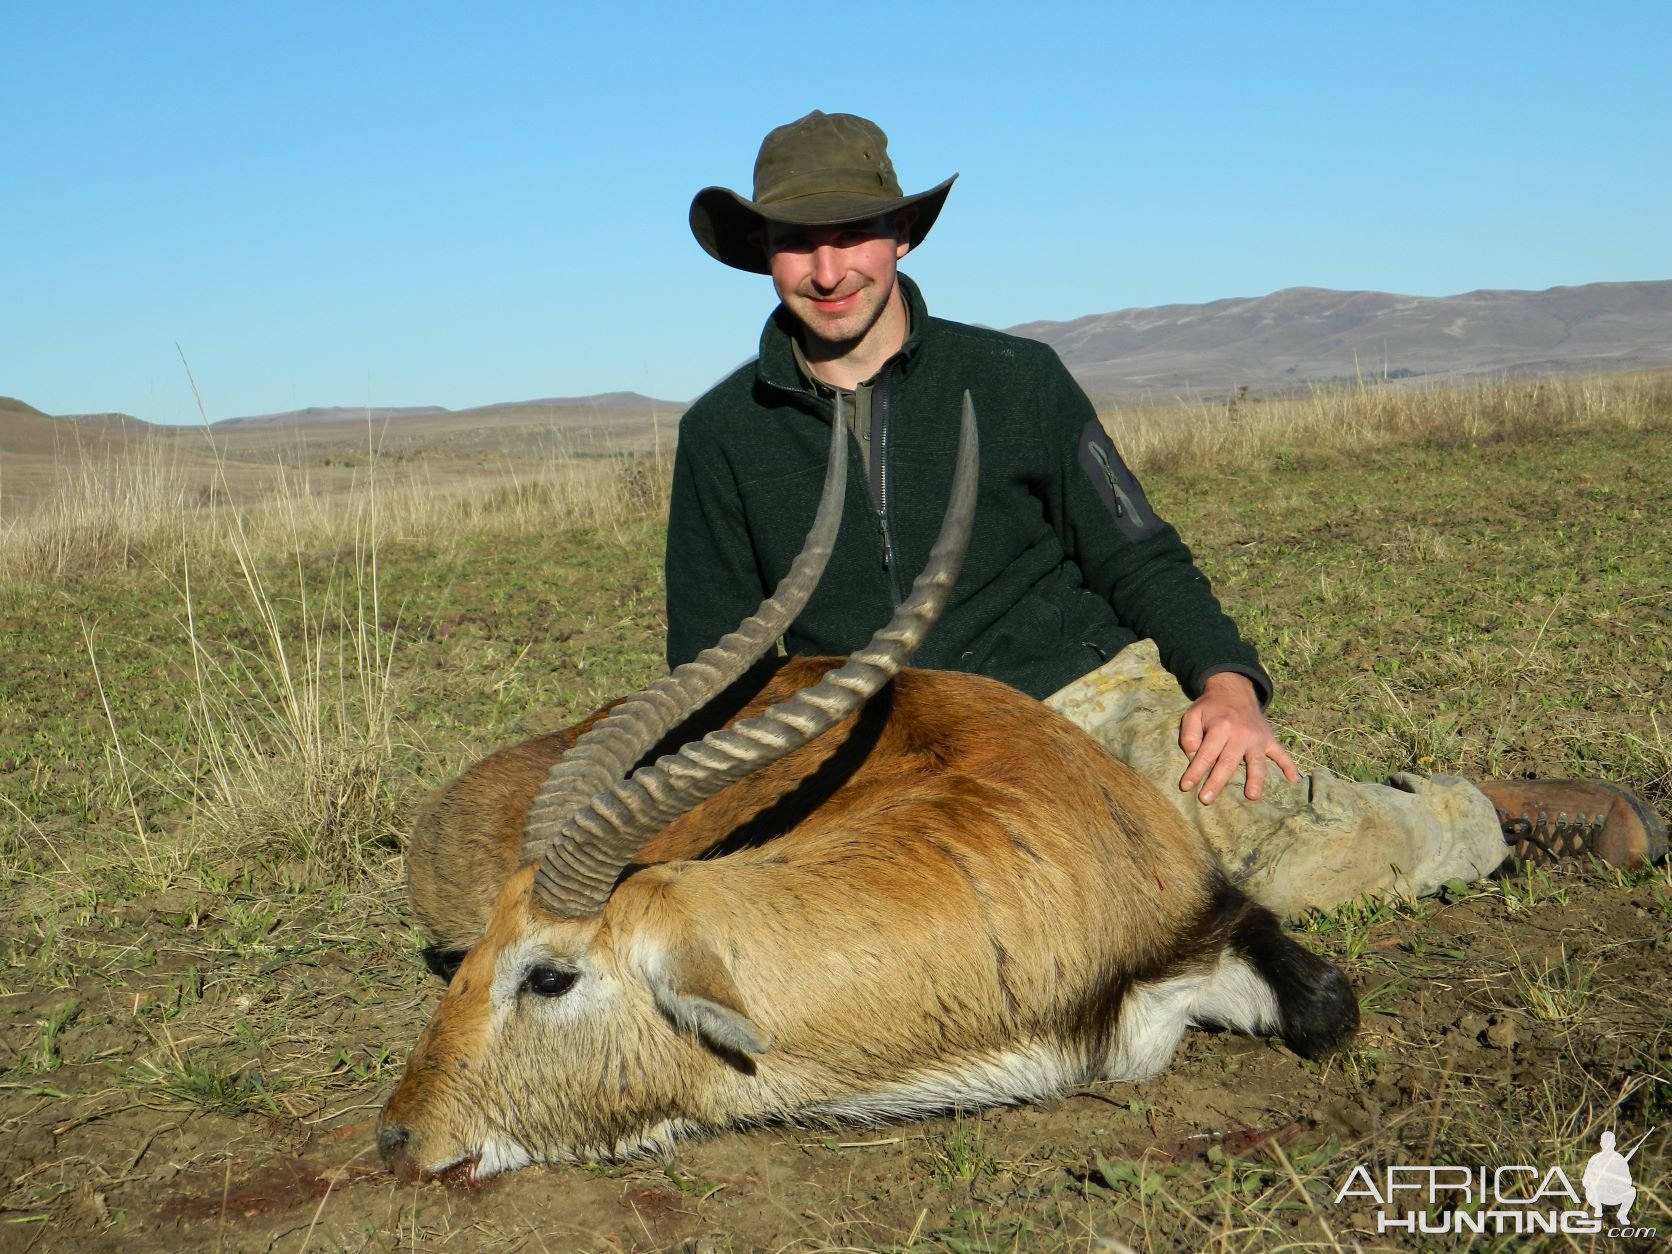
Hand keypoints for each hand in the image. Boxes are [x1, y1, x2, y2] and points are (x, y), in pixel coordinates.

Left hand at [1178, 672, 1299, 804]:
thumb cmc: (1211, 707)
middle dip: (1216, 782)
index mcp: (1220, 727)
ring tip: (1252, 796)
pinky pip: (1281, 754)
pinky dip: (1289, 766)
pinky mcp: (1268, 739)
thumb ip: (1189, 734)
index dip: (1195, 771)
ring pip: (1256, 762)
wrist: (1234, 690)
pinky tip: (1293, 780)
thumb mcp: (1193, 714)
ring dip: (1255, 780)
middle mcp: (1240, 734)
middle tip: (1206, 800)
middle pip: (1228, 763)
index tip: (1186, 787)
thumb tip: (1193, 756)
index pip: (1205, 754)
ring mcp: (1257, 738)